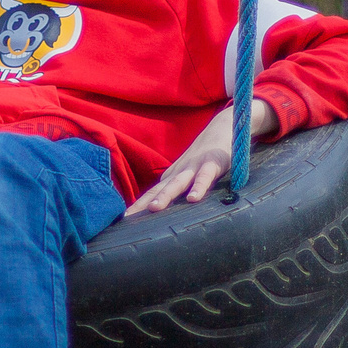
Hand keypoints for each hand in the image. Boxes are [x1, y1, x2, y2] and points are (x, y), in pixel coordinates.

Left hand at [125, 100, 276, 217]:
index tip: (123, 220)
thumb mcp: (190, 175)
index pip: (152, 194)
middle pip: (159, 190)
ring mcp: (195, 167)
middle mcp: (180, 172)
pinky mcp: (213, 163)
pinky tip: (193, 198)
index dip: (138, 207)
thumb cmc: (206, 156)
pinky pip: (205, 177)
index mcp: (173, 177)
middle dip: (143, 204)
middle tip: (129, 217)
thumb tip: (167, 213)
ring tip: (154, 208)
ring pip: (178, 183)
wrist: (224, 127)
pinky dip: (199, 187)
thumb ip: (180, 191)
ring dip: (165, 195)